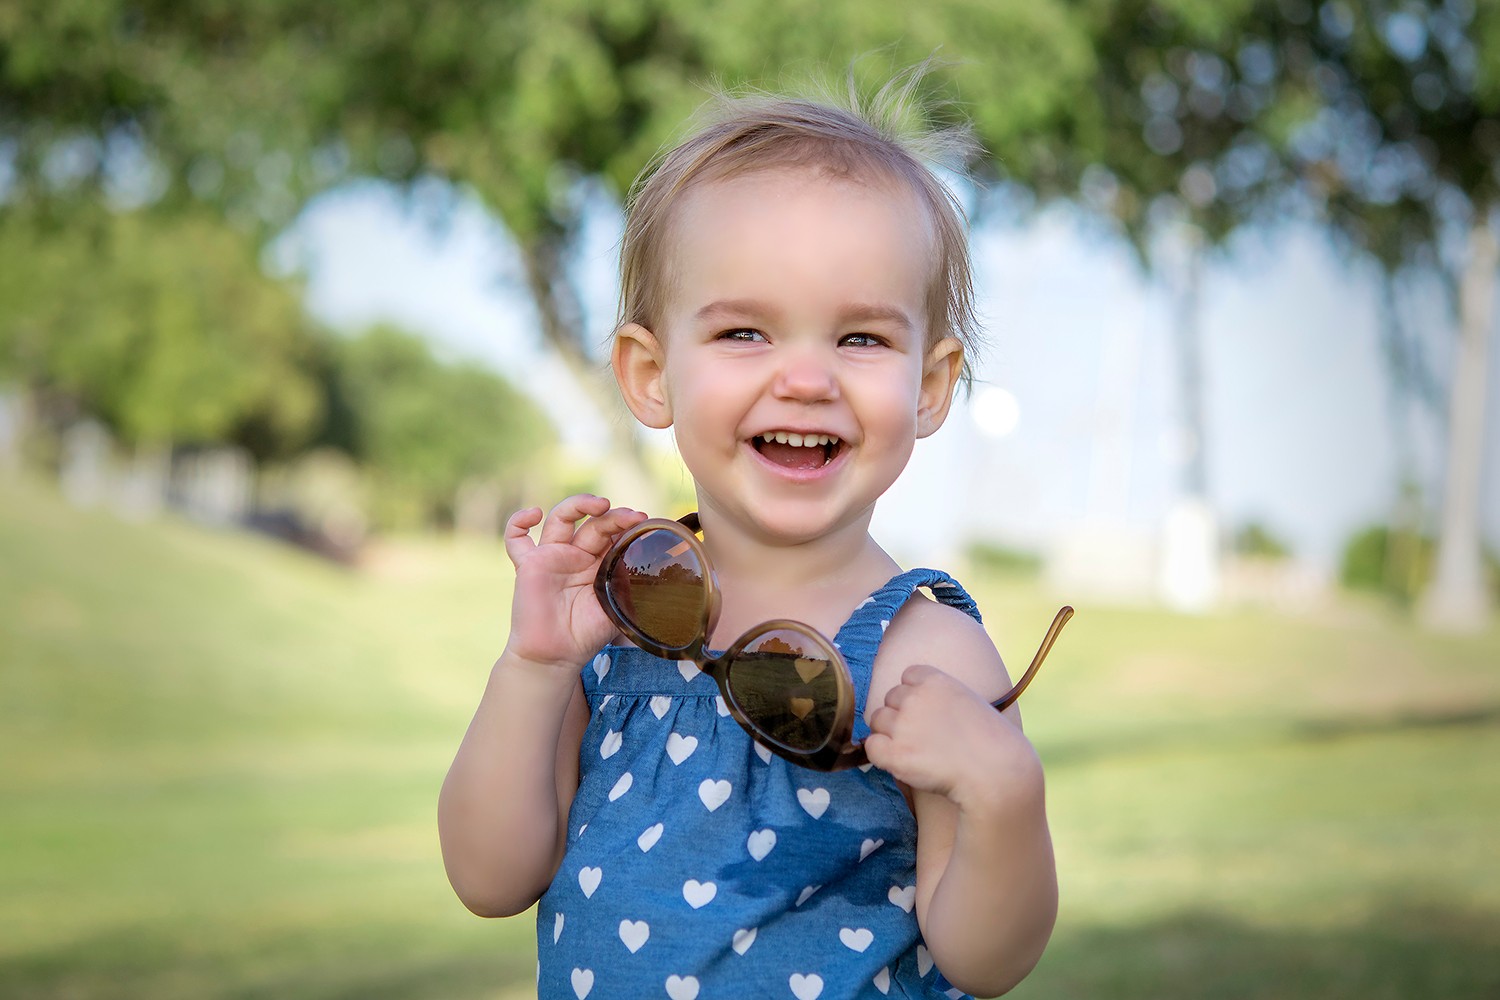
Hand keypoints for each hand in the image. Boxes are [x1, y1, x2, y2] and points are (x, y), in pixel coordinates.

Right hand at [502, 495, 646, 672]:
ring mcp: (551, 556)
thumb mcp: (617, 605)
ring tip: (599, 504)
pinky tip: (533, 514)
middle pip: (592, 523)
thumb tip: (651, 563)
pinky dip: (519, 521)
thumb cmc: (586, 634)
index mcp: (598, 562)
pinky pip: (515, 539)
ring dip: (579, 504)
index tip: (642, 521)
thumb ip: (629, 583)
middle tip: (630, 516)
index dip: (625, 524)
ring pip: (560, 518)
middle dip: (613, 515)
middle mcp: (575, 555)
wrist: (555, 656)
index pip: (611, 533)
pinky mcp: (528, 565)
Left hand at [863, 664, 1041, 813]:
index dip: (914, 694)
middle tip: (922, 736)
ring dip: (889, 734)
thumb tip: (921, 708)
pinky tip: (902, 763)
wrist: (997, 773)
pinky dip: (881, 755)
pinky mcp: (895, 754)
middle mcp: (915, 698)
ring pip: (877, 721)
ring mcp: (903, 725)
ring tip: (915, 751)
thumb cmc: (993, 742)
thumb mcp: (970, 701)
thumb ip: (942, 697)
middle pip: (889, 698)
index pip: (908, 676)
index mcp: (935, 681)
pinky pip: (872, 747)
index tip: (926, 711)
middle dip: (901, 714)